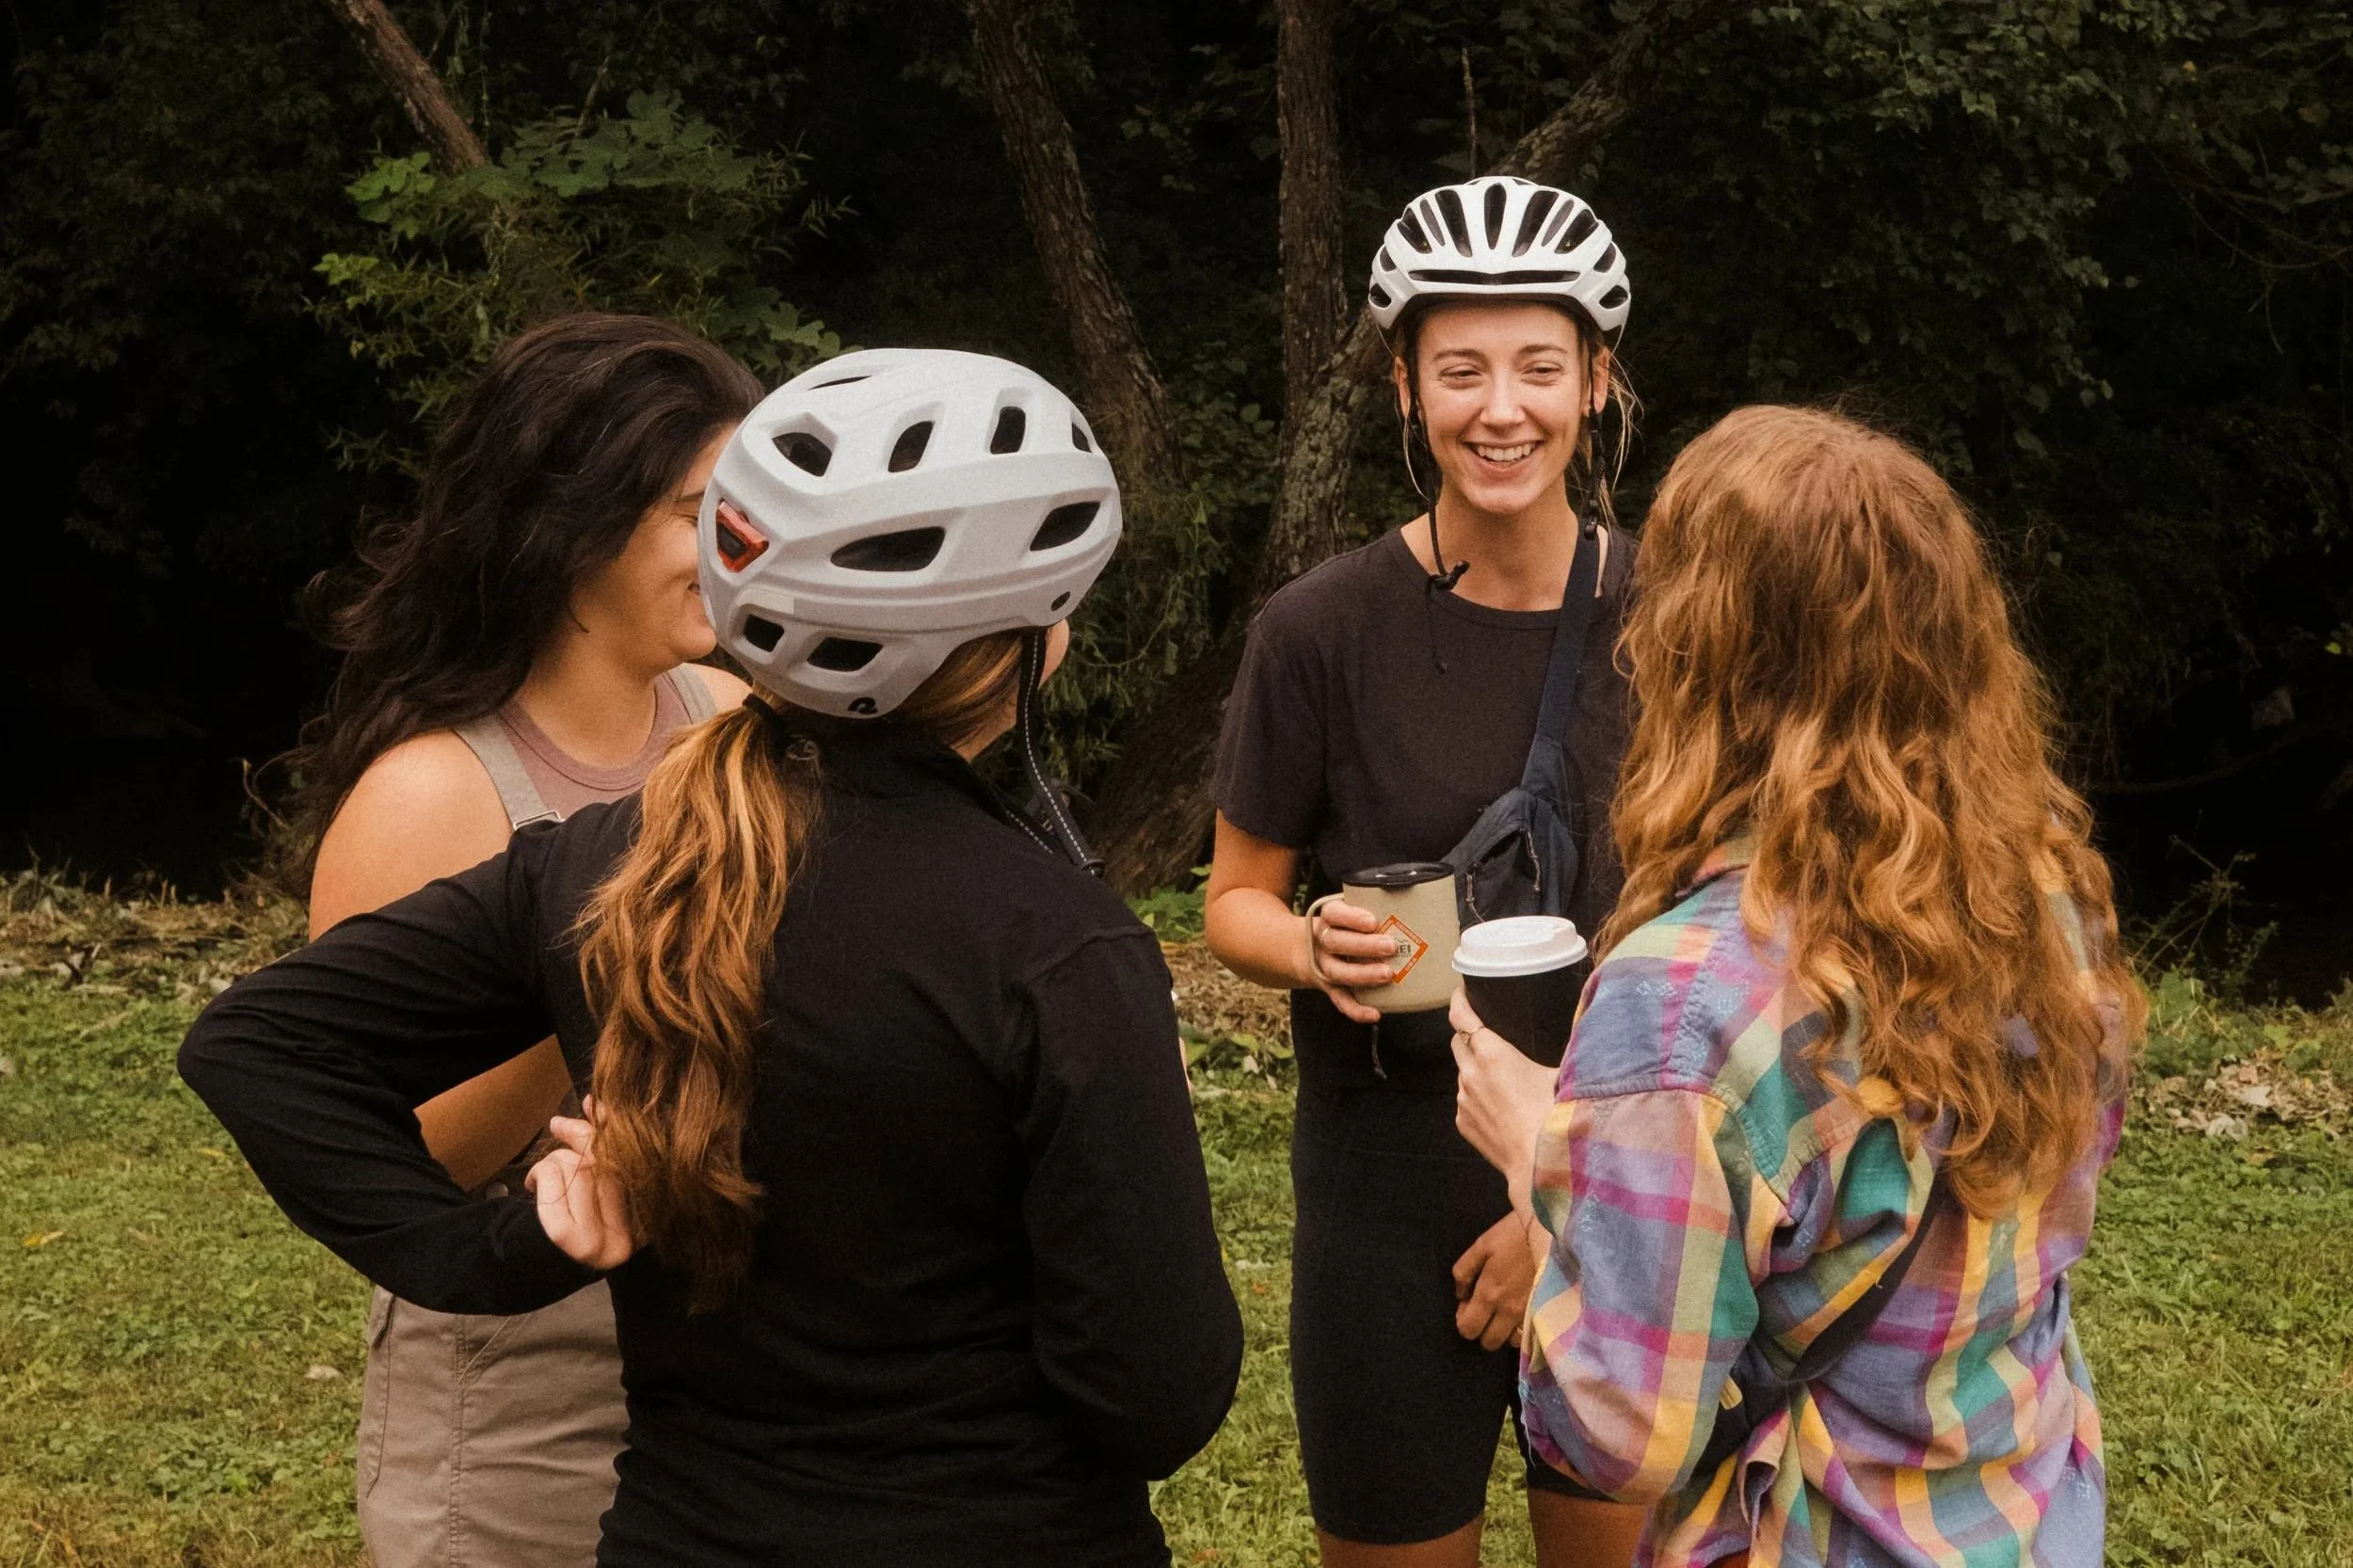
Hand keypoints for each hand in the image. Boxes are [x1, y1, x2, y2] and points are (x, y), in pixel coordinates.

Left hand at [524, 1097, 636, 1270]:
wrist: (525, 1268)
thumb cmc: (564, 1224)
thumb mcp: (592, 1195)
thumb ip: (602, 1155)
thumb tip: (594, 1104)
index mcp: (641, 1227)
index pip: (634, 1165)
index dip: (613, 1129)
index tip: (594, 1104)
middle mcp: (627, 1237)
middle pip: (609, 1164)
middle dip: (580, 1136)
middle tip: (558, 1125)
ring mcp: (599, 1241)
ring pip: (582, 1168)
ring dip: (555, 1162)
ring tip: (544, 1179)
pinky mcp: (568, 1237)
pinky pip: (557, 1180)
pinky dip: (541, 1174)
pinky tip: (534, 1187)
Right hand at [1305, 899, 1403, 1024]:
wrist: (1310, 950)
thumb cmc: (1346, 927)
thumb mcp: (1353, 910)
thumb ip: (1377, 907)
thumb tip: (1416, 905)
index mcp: (1329, 919)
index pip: (1333, 913)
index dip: (1351, 918)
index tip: (1373, 921)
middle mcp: (1323, 942)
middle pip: (1335, 942)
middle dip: (1363, 946)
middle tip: (1391, 946)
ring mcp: (1325, 966)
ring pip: (1337, 972)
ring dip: (1362, 975)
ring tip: (1387, 975)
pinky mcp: (1330, 988)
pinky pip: (1341, 1001)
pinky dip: (1357, 1010)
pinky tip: (1375, 1014)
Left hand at [1450, 987, 1560, 1210]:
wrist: (1538, 1165)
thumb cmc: (1554, 1116)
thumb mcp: (1565, 1074)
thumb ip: (1569, 1049)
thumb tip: (1587, 1031)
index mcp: (1492, 1053)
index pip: (1462, 1016)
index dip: (1460, 1000)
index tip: (1463, 992)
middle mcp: (1470, 1073)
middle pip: (1458, 1041)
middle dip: (1468, 1033)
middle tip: (1487, 1032)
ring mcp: (1463, 1100)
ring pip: (1463, 1073)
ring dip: (1476, 1069)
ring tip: (1503, 1078)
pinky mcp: (1463, 1123)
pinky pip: (1466, 1100)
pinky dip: (1477, 1096)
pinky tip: (1502, 1107)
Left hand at [1451, 1210, 1539, 1350]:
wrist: (1554, 1231)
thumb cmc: (1515, 1235)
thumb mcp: (1482, 1245)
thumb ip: (1464, 1271)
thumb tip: (1460, 1294)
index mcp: (1489, 1294)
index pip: (1468, 1329)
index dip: (1463, 1320)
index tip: (1469, 1304)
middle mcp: (1509, 1312)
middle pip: (1488, 1343)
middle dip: (1482, 1330)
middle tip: (1486, 1308)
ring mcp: (1530, 1315)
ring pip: (1510, 1342)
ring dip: (1504, 1331)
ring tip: (1505, 1311)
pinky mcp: (1546, 1313)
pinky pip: (1530, 1335)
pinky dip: (1522, 1329)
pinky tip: (1521, 1312)